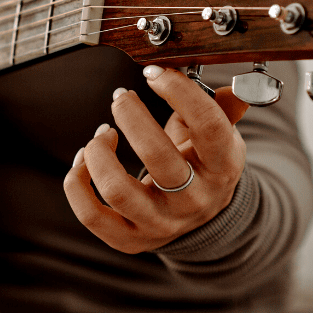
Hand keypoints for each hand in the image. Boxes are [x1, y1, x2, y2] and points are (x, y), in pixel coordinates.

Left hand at [63, 65, 249, 253]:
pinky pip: (91, 215)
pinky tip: (83, 159)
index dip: (179, 92)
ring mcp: (160, 223)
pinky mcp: (129, 239)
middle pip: (157, 155)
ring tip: (102, 134)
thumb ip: (225, 108)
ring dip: (98, 152)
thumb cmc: (203, 166)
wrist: (201, 221)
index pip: (208, 126)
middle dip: (130, 116)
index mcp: (222, 168)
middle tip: (121, 98)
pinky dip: (76, 182)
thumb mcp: (222, 138)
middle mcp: (193, 199)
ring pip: (116, 190)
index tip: (154, 73)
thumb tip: (236, 89)